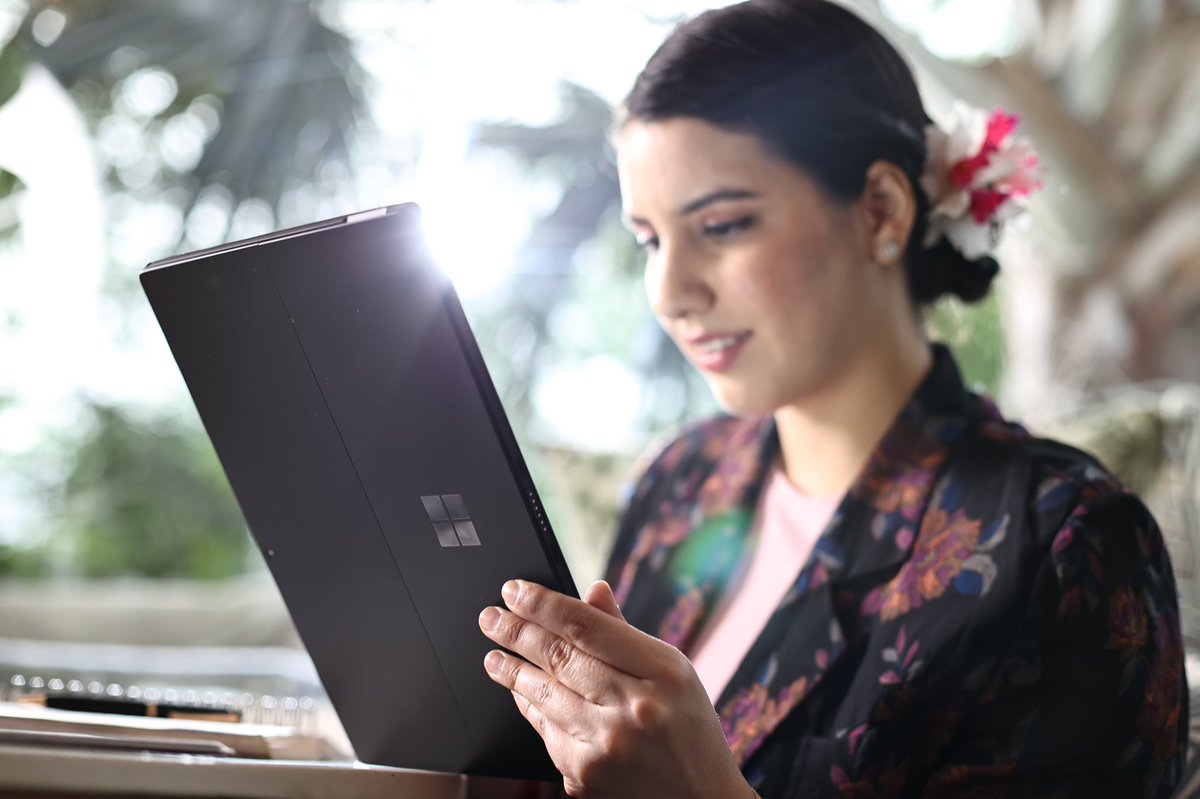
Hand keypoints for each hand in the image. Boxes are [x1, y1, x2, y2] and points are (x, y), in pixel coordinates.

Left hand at [478, 579, 752, 798]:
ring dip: (511, 671)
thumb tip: (590, 592)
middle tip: (490, 617)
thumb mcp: (674, 673)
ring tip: (493, 656)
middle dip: (515, 632)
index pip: (587, 626)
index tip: (514, 591)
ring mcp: (606, 746)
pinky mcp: (585, 776)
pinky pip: (545, 731)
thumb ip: (625, 634)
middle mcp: (634, 708)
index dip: (542, 604)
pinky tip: (520, 694)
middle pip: (559, 657)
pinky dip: (530, 708)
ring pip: (544, 694)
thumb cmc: (688, 731)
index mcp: (663, 672)